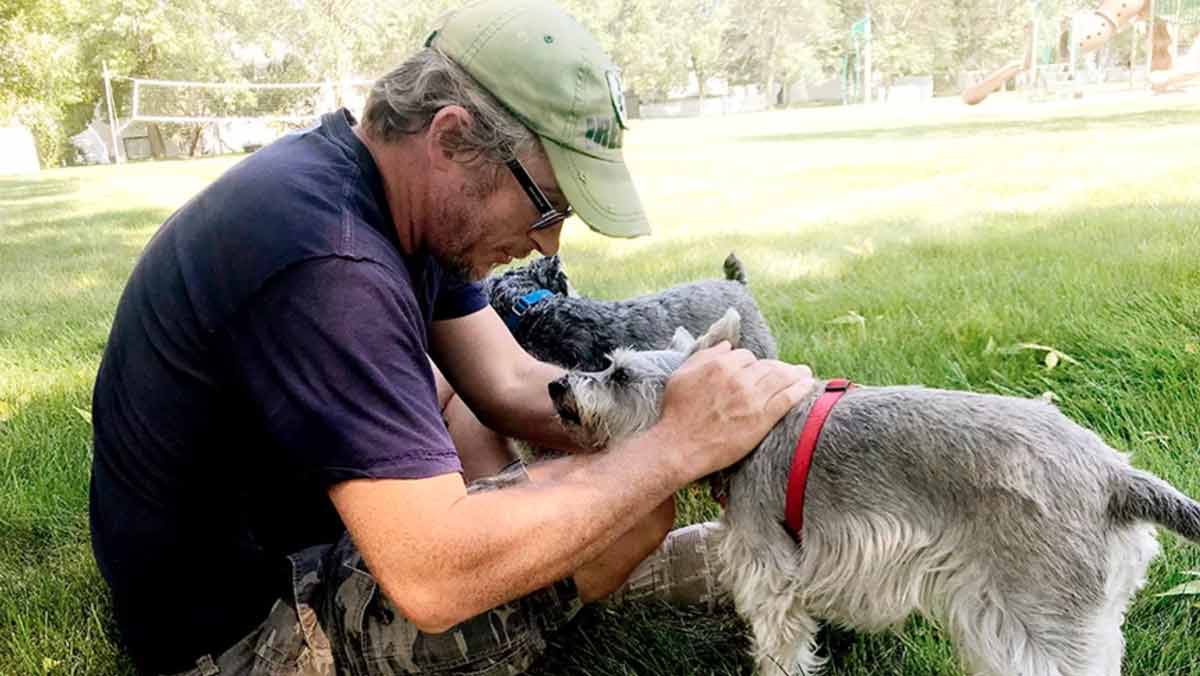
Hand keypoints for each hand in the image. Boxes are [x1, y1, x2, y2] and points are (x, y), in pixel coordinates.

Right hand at [657, 342, 813, 482]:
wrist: (680, 446)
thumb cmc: (676, 412)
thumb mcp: (682, 375)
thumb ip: (704, 356)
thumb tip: (727, 345)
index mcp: (720, 365)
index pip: (746, 356)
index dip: (751, 363)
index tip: (754, 371)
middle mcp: (739, 378)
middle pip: (766, 365)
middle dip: (777, 367)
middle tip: (787, 370)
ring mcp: (752, 398)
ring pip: (781, 378)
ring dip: (795, 373)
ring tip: (804, 373)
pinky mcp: (762, 418)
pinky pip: (787, 398)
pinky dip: (800, 389)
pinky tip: (808, 384)